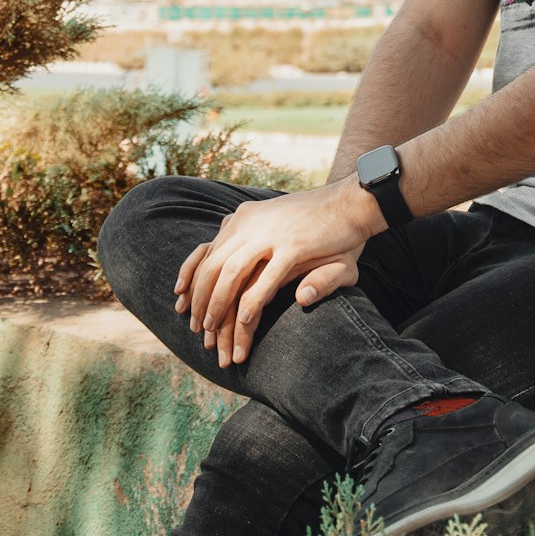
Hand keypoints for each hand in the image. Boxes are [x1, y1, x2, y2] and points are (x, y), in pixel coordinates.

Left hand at [173, 180, 378, 365]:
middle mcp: (252, 224)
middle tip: (197, 331)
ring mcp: (272, 235)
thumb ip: (252, 243)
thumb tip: (223, 247)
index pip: (207, 252)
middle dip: (201, 302)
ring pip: (231, 275)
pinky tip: (243, 322)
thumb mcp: (279, 232)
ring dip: (219, 306)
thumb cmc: (316, 223)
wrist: (354, 203)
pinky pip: (264, 281)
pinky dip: (251, 303)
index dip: (191, 279)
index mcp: (245, 219)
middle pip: (213, 266)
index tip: (181, 305)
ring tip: (212, 332)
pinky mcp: (294, 247)